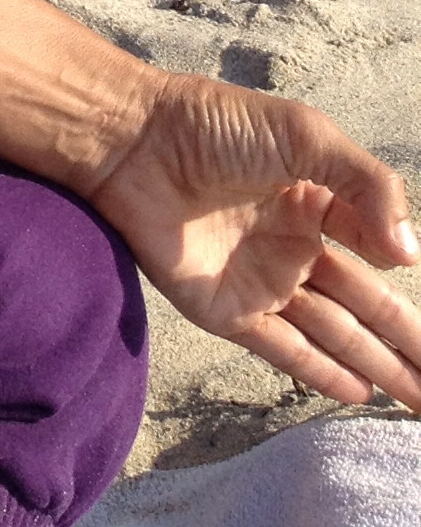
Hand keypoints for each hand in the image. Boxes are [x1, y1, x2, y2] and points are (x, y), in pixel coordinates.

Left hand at [87, 69, 420, 406]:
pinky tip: (360, 393)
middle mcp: (295, 244)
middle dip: (407, 341)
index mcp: (316, 200)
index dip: (407, 272)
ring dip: (378, 366)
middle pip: (365, 304)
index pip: (379, 250)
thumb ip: (368, 186)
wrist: (133, 144)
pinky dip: (321, 372)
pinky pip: (284, 349)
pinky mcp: (227, 309)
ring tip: (420, 400)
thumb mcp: (306, 136)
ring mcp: (262, 280)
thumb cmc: (216, 126)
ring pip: (335, 334)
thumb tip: (410, 256)